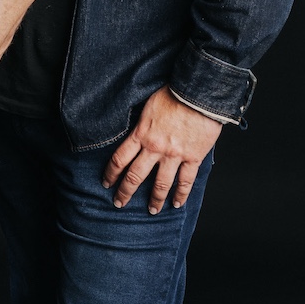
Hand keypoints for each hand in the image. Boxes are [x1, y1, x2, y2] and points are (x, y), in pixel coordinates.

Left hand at [103, 86, 222, 213]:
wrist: (197, 93)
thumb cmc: (173, 93)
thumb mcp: (147, 106)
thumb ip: (141, 123)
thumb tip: (135, 132)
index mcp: (141, 134)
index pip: (119, 159)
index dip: (111, 173)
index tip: (106, 183)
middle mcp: (155, 148)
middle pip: (135, 175)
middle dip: (125, 192)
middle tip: (119, 203)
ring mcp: (174, 155)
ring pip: (161, 183)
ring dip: (155, 199)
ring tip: (152, 210)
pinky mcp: (193, 157)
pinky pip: (186, 181)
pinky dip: (181, 194)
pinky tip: (177, 203)